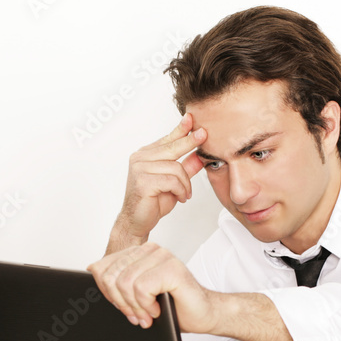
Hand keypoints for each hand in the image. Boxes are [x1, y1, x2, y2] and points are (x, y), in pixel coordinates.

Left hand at [87, 242, 215, 332]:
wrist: (202, 315)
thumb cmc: (172, 306)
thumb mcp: (135, 295)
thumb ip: (116, 281)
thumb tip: (92, 268)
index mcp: (138, 253)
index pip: (103, 268)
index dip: (107, 293)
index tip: (124, 308)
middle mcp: (150, 250)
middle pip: (112, 276)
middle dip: (121, 303)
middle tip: (136, 316)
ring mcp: (162, 256)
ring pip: (125, 283)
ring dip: (135, 307)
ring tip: (148, 314)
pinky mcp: (172, 268)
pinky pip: (142, 288)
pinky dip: (146, 305)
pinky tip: (157, 310)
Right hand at [109, 114, 206, 251]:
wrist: (137, 222)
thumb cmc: (153, 202)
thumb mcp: (174, 182)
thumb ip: (185, 168)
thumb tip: (199, 156)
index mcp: (145, 155)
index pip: (166, 139)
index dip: (180, 129)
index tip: (191, 118)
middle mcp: (140, 159)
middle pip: (172, 147)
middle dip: (190, 142)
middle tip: (204, 135)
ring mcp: (139, 169)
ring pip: (175, 168)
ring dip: (185, 184)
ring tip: (185, 194)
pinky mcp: (143, 182)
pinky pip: (172, 181)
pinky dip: (181, 190)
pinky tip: (181, 198)